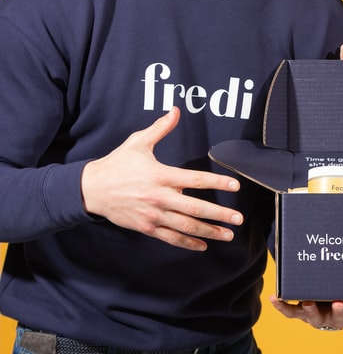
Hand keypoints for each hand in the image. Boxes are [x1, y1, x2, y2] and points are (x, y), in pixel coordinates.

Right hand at [81, 107, 242, 250]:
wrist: (91, 189)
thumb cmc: (117, 164)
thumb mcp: (138, 142)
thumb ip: (160, 128)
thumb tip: (176, 110)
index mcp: (161, 175)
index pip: (196, 180)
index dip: (218, 183)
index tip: (235, 187)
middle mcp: (160, 197)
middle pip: (196, 209)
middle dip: (220, 215)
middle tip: (239, 219)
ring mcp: (154, 215)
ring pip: (186, 227)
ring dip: (209, 232)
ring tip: (228, 235)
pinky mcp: (147, 227)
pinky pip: (171, 238)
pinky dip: (188, 243)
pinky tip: (203, 246)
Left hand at [269, 276, 342, 328]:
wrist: (333, 298)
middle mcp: (340, 315)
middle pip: (342, 318)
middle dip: (341, 312)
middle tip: (340, 302)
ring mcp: (321, 315)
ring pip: (316, 318)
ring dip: (312, 311)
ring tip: (309, 302)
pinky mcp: (303, 312)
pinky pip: (292, 312)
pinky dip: (283, 307)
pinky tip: (276, 297)